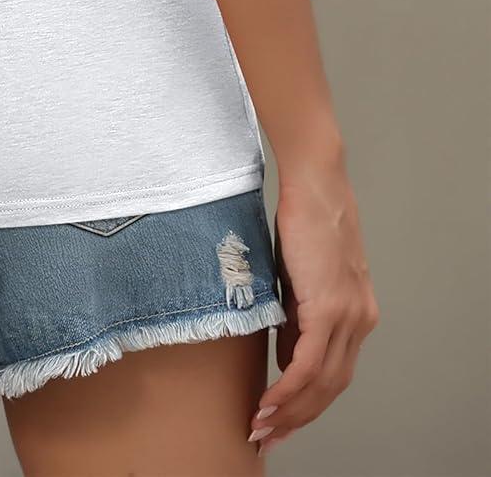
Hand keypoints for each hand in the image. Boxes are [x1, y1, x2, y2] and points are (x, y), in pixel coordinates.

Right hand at [250, 163, 378, 454]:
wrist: (315, 184)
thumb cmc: (303, 219)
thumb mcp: (300, 278)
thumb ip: (297, 316)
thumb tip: (285, 352)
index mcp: (357, 313)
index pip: (335, 372)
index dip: (308, 401)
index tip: (281, 419)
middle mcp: (360, 320)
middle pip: (332, 387)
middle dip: (298, 417)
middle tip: (267, 435)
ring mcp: (348, 315)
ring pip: (321, 382)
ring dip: (289, 409)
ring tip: (261, 424)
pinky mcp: (329, 307)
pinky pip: (308, 362)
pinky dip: (288, 388)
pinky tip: (269, 400)